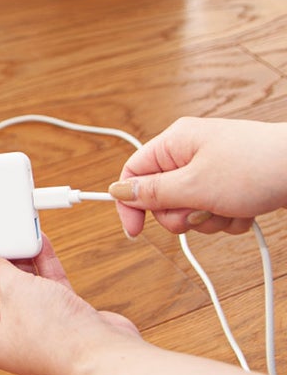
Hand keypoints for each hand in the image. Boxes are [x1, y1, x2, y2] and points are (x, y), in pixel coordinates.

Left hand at [0, 238, 139, 374]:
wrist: (104, 354)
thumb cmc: (55, 335)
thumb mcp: (13, 291)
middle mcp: (8, 334)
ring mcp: (35, 326)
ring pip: (22, 285)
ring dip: (22, 259)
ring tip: (17, 232)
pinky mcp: (60, 317)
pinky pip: (45, 285)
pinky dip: (42, 264)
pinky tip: (39, 242)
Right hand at [109, 117, 286, 237]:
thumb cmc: (257, 166)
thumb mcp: (195, 185)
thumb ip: (152, 193)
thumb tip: (118, 192)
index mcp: (174, 143)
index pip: (133, 174)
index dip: (130, 204)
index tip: (135, 231)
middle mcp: (189, 154)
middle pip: (161, 198)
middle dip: (182, 214)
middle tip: (202, 209)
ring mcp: (211, 170)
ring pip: (189, 210)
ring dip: (208, 219)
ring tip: (231, 207)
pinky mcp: (231, 185)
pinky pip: (214, 212)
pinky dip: (228, 218)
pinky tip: (246, 209)